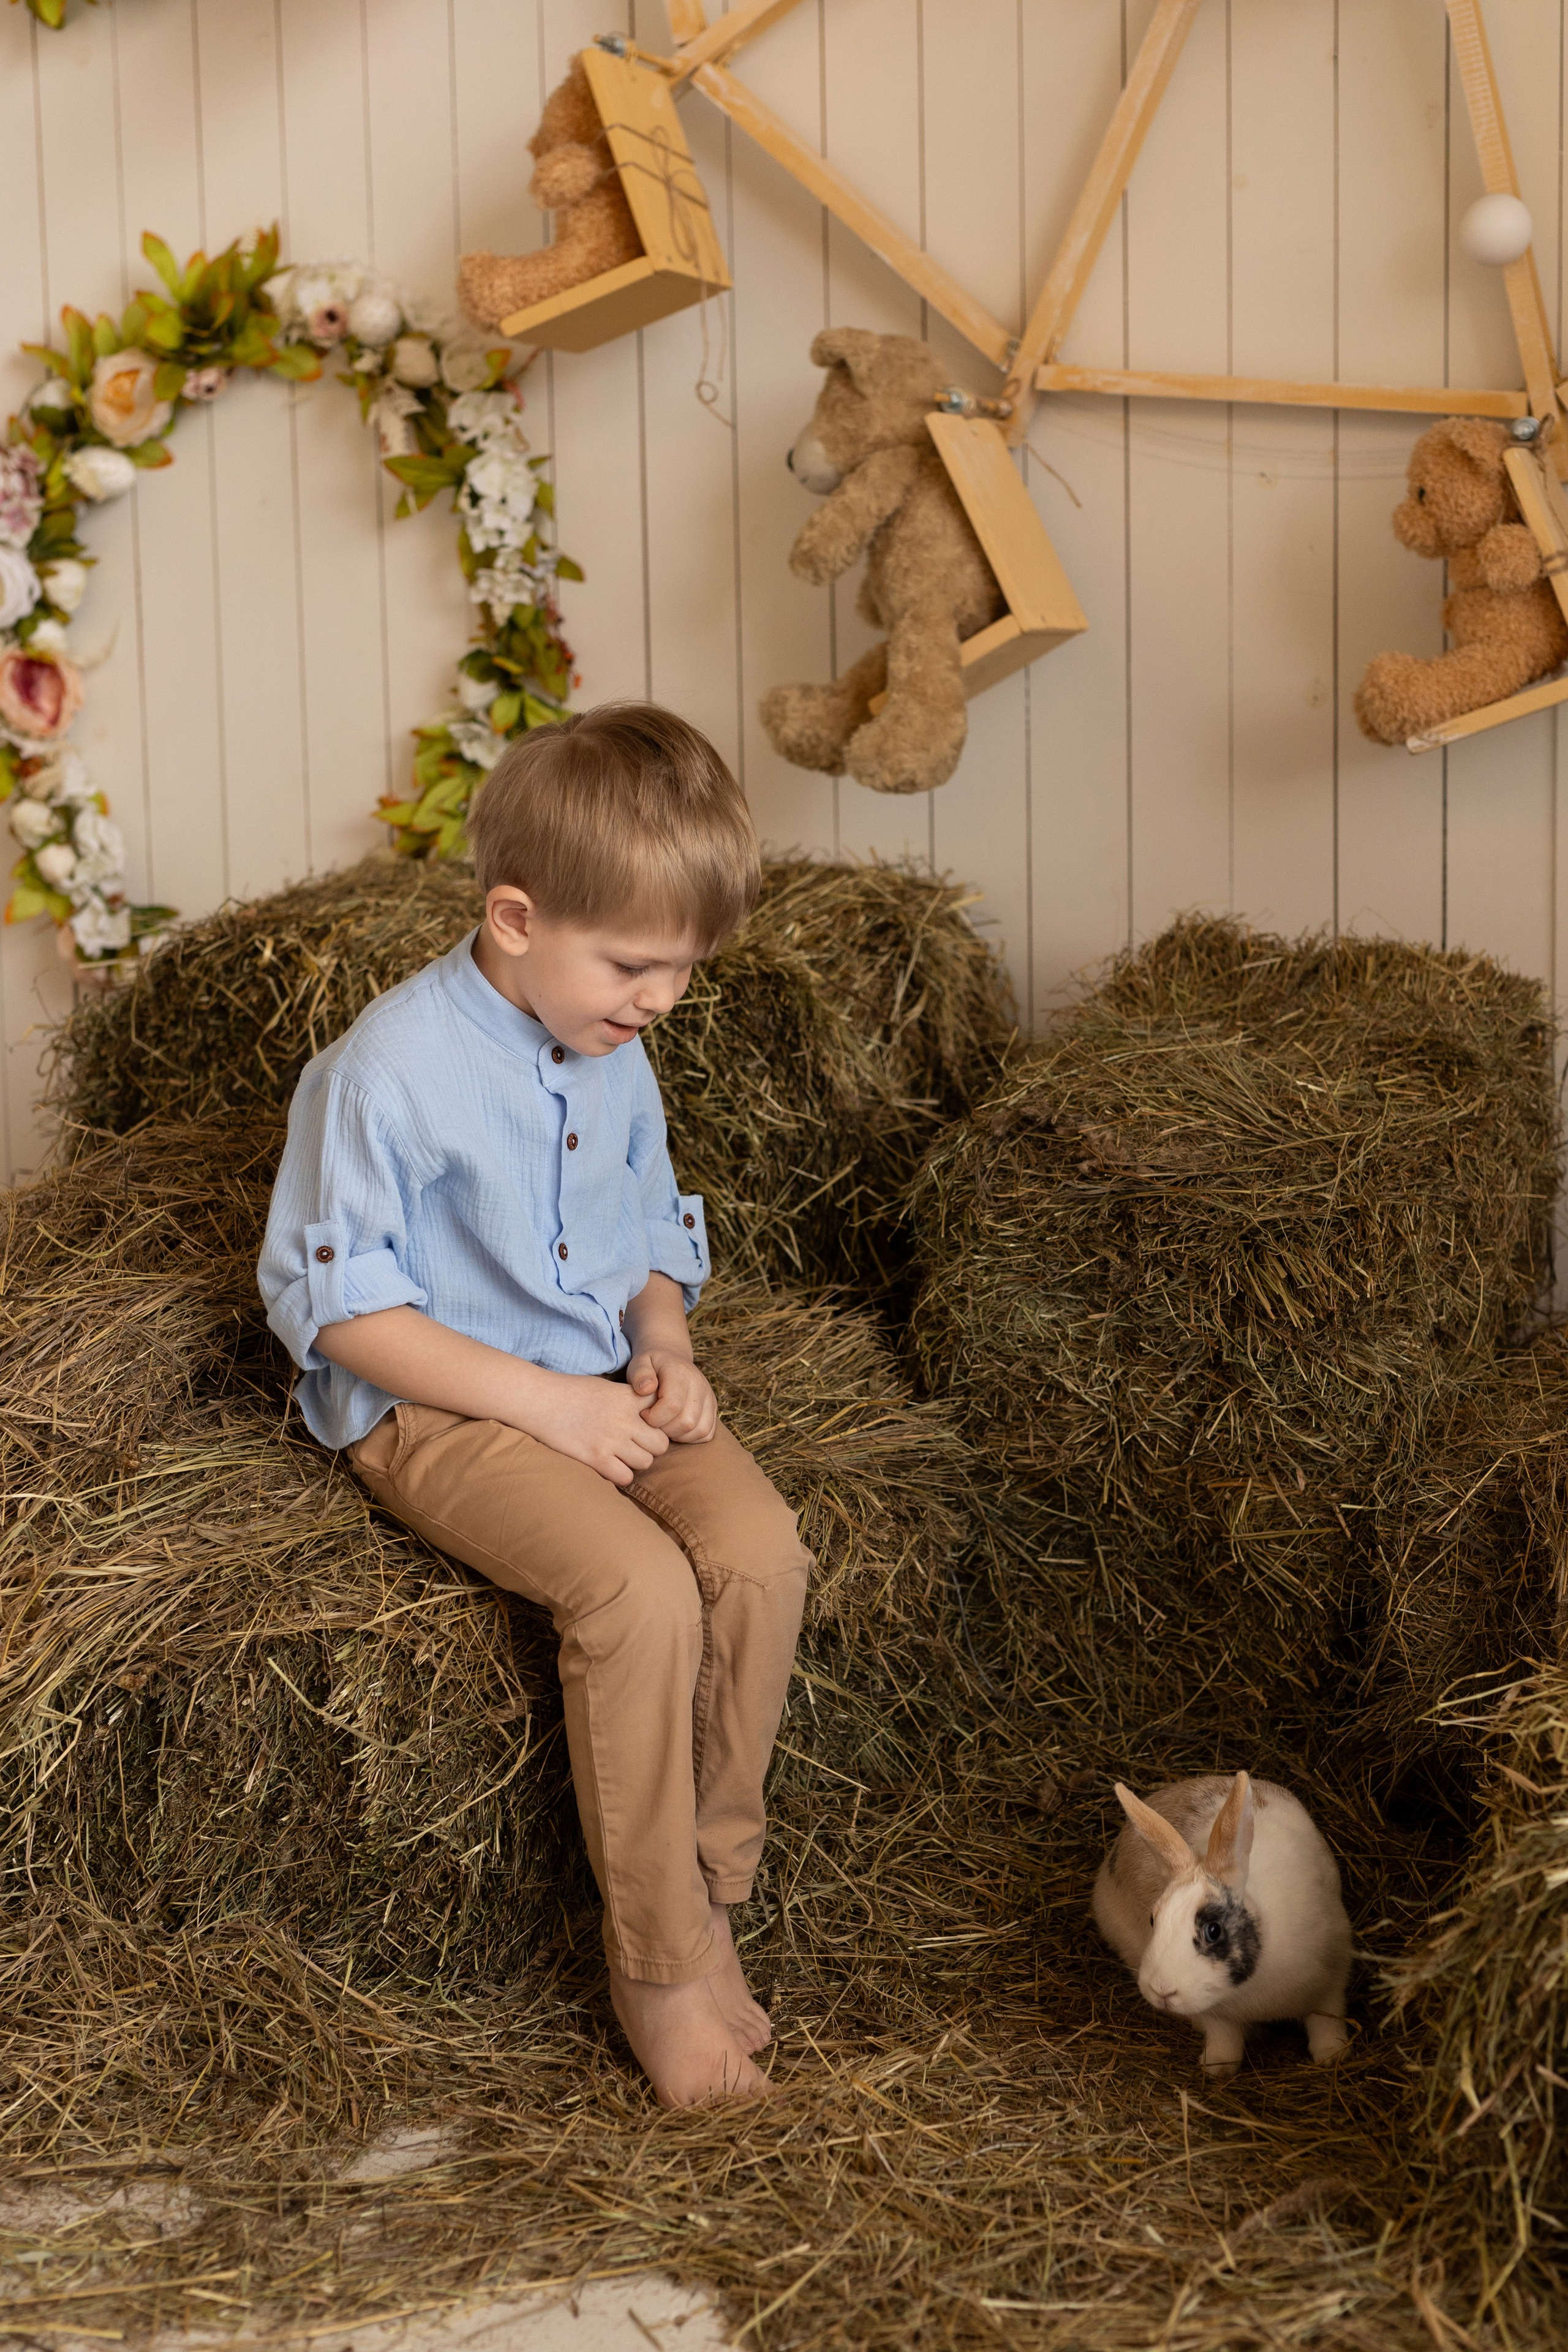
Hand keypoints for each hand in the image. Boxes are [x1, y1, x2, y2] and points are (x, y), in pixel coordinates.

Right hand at [519, 1367, 670, 1487]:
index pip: (664, 1411)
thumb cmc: (570, 1391)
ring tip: (621, 1455)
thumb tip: (649, 1412)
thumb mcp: (606, 1386)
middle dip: (651, 1446)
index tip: (648, 1424)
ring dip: (635, 1461)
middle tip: (636, 1444)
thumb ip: (629, 1399)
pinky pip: (625, 1477)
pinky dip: (620, 1474)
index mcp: (629, 1397)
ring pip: (646, 1462)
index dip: (660, 1420)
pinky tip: (609, 1465)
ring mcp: (611, 1439)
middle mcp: (625, 1418)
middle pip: (661, 1443)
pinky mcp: (596, 1458)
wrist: (539, 1400)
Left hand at [628, 1348, 717, 1443]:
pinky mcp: (713, 1408)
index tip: (643, 1413)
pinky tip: (675, 1428)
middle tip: (652, 1422)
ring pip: (699, 1430)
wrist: (671, 1359)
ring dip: (678, 1435)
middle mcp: (700, 1384)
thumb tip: (646, 1389)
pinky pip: (707, 1433)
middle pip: (687, 1422)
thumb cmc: (651, 1365)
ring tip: (663, 1424)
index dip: (654, 1417)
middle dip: (665, 1429)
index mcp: (681, 1372)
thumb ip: (639, 1374)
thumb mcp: (639, 1363)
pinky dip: (690, 1438)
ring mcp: (709, 1397)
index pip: (673, 1405)